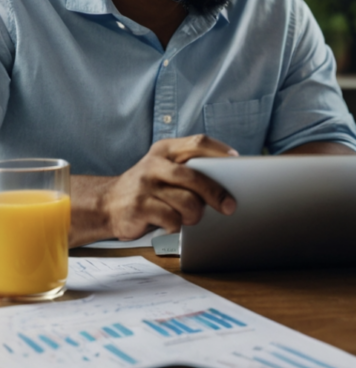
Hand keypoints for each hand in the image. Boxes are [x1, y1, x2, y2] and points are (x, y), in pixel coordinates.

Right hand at [101, 134, 237, 239]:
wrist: (105, 205)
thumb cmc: (148, 188)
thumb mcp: (164, 169)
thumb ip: (189, 169)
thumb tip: (226, 183)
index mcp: (165, 149)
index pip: (198, 143)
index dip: (220, 151)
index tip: (236, 162)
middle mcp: (154, 164)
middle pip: (194, 176)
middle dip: (216, 193)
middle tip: (229, 206)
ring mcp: (145, 185)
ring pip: (186, 201)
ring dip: (195, 214)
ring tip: (192, 217)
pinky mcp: (138, 207)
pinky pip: (171, 218)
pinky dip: (177, 224)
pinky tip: (171, 223)